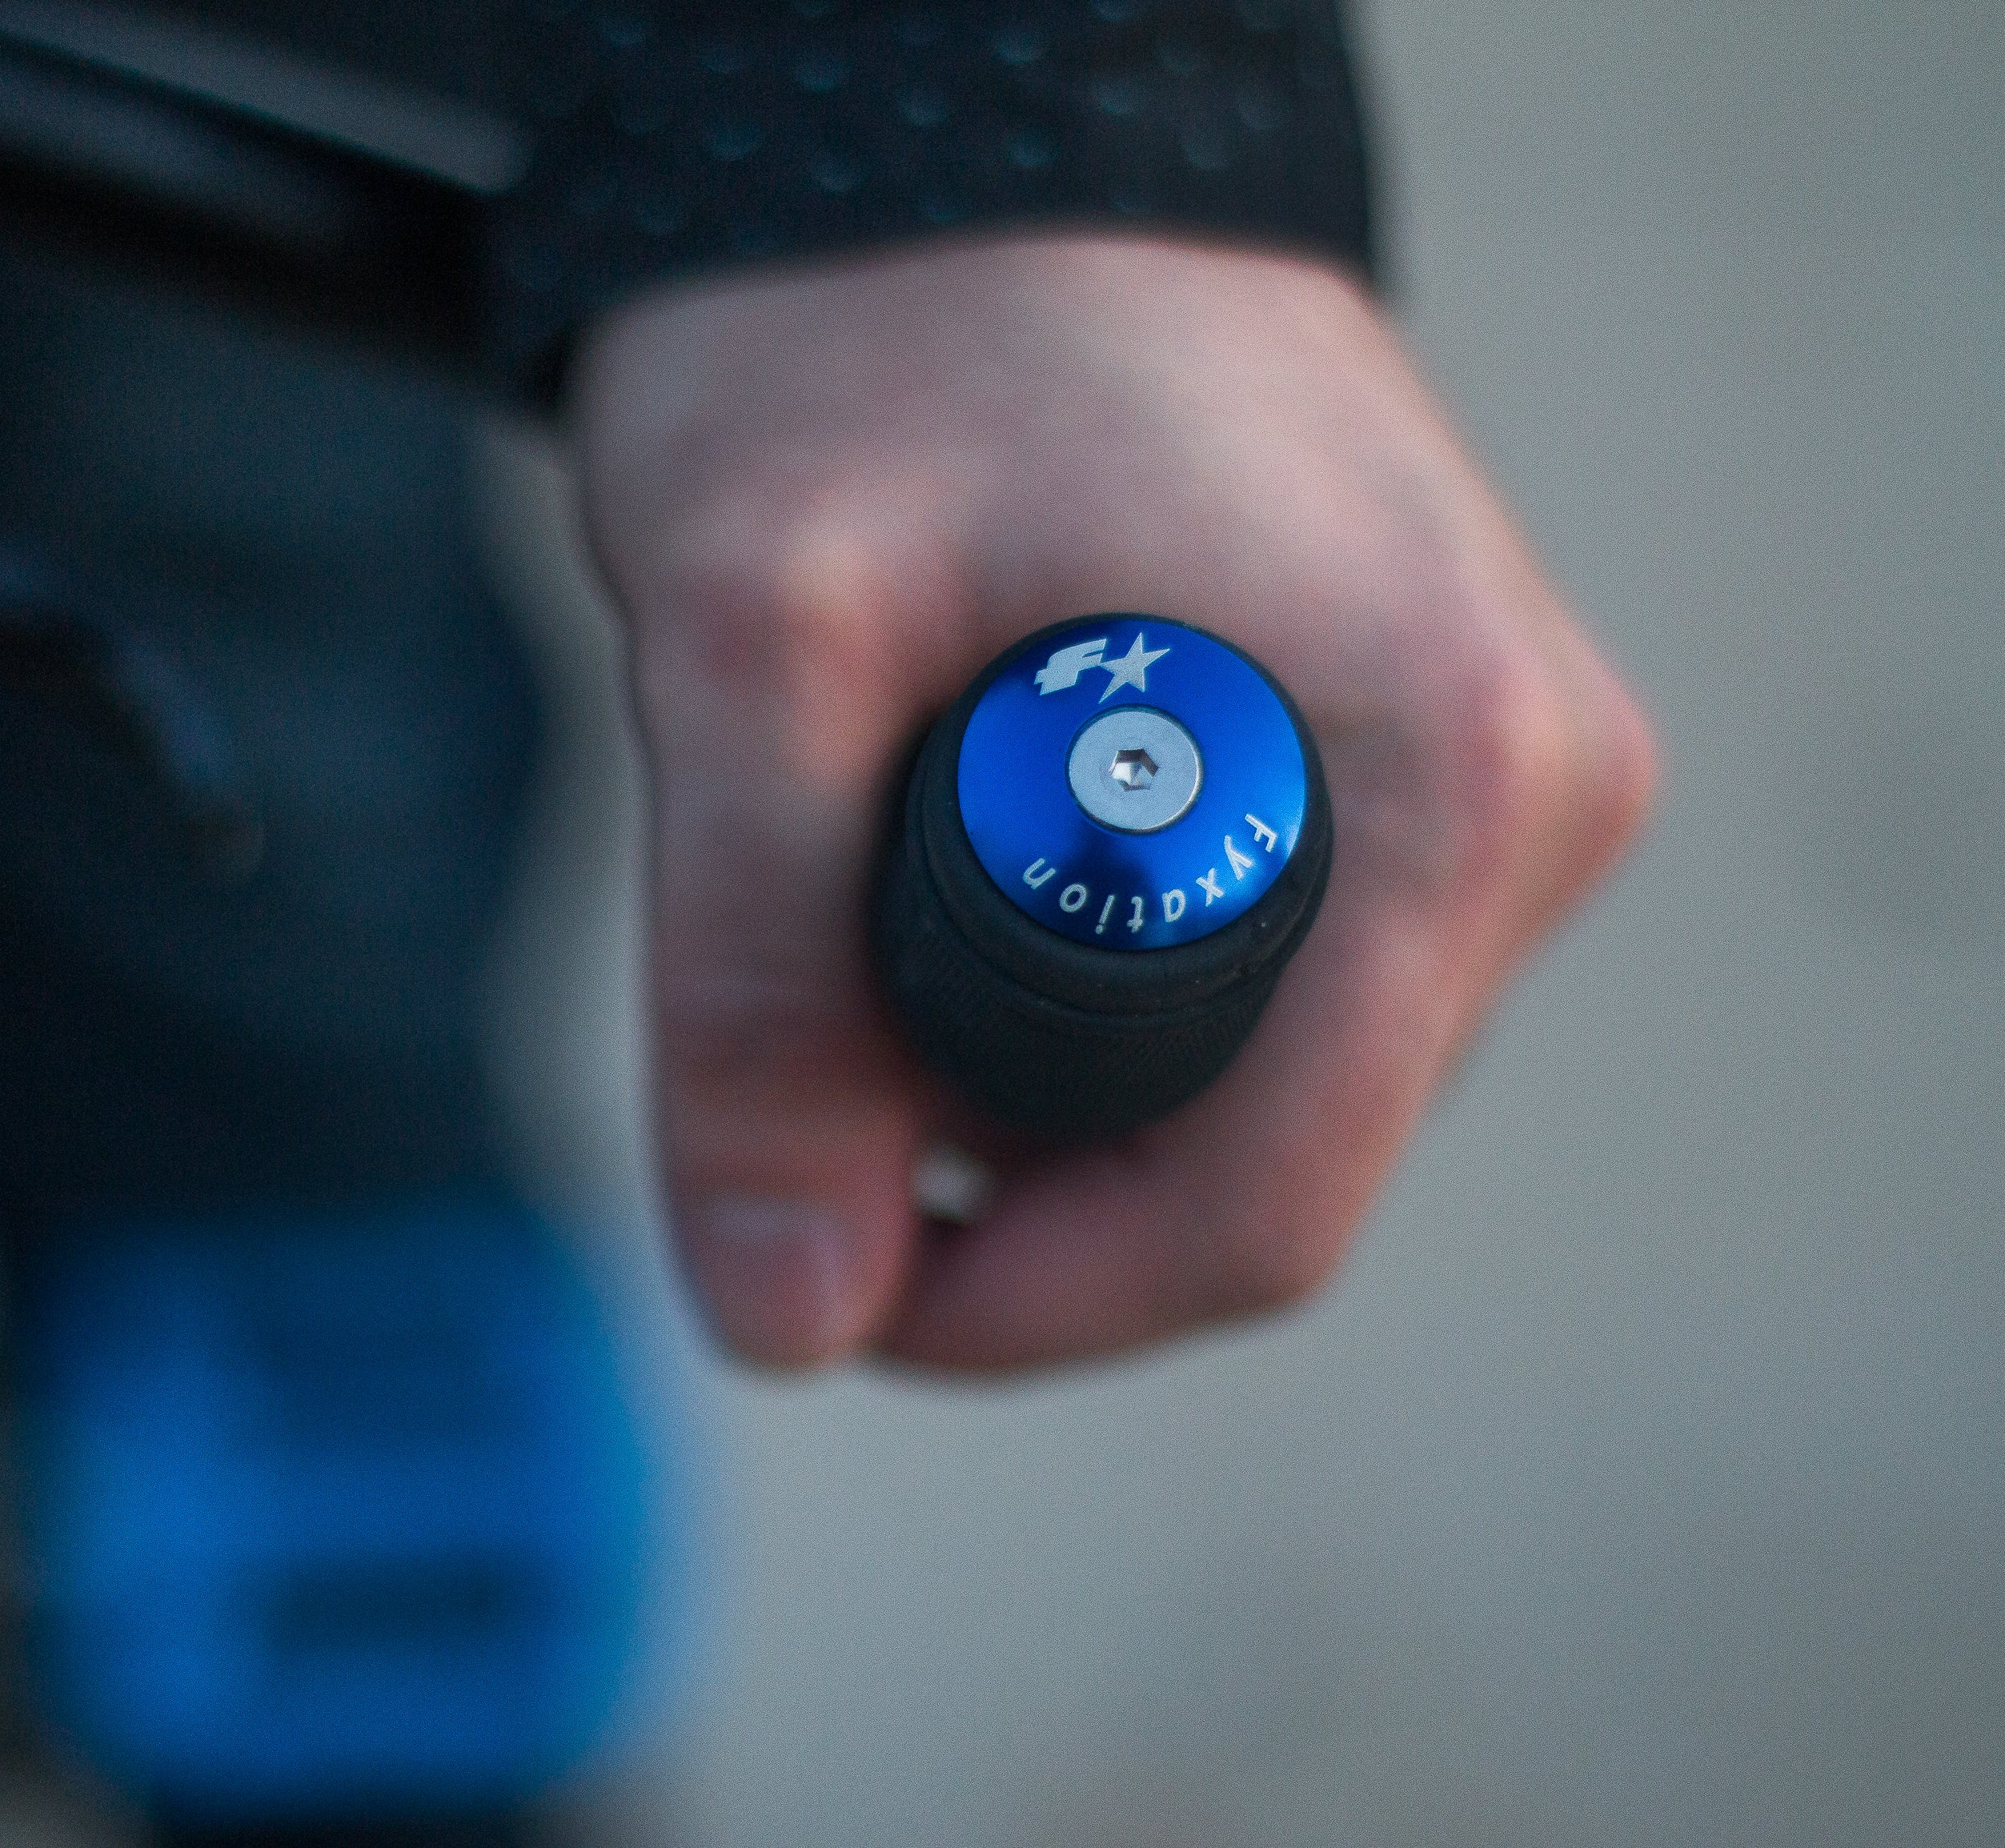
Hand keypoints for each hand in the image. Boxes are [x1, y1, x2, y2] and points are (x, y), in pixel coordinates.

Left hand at [570, 234, 1656, 1371]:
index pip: (1260, 1212)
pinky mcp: (1426, 745)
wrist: (964, 140)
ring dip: (1041, 1077)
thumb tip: (779, 1309)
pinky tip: (966, 859)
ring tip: (870, 888)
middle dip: (1010, 1175)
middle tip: (805, 1030)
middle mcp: (1525, 780)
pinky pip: (1275, 971)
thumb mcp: (754, 639)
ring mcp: (1494, 762)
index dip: (1013, 1304)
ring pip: (1258, 1077)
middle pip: (1258, 1160)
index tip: (820, 1275)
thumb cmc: (876, 327)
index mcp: (1436, 768)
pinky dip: (1098, 986)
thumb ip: (753, 983)